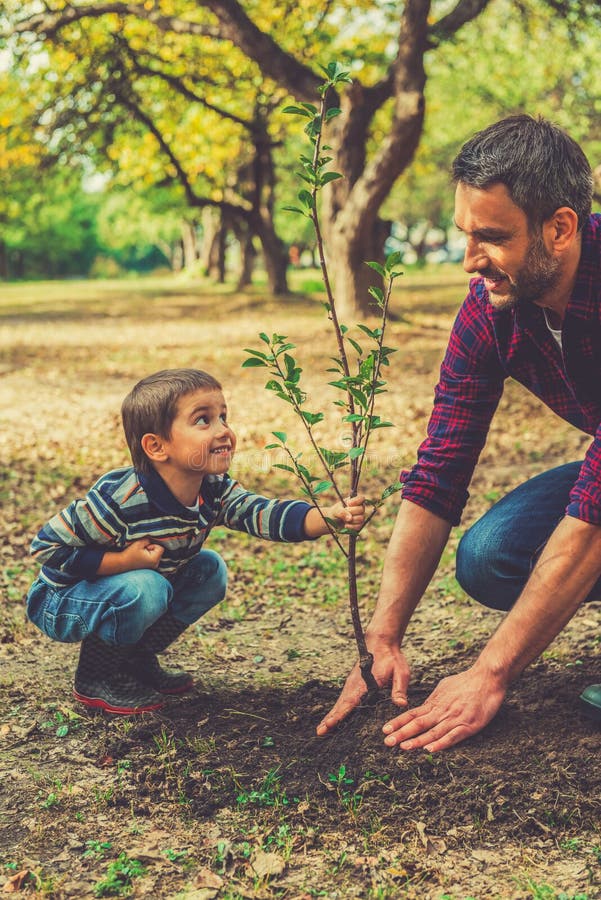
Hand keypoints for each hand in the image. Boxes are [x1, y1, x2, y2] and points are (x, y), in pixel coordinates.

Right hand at [123, 538, 164, 569]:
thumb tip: (153, 539)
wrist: (122, 563)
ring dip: (150, 552)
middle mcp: (155, 564)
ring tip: (141, 554)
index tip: (145, 548)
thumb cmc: (130, 554)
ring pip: (156, 554)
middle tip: (142, 551)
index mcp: (154, 559)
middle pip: (159, 551)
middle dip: (152, 548)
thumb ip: (148, 539)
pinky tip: (141, 557)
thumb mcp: (139, 543)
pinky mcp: (149, 567)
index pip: (160, 548)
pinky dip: (149, 555)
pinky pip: (153, 558)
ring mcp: (153, 567)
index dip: (152, 545)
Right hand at [316, 639, 409, 735]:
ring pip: (340, 702)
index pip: (350, 702)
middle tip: (319, 732)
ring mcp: (352, 684)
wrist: (381, 642)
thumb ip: (399, 689)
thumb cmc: (392, 658)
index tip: (329, 724)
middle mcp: (354, 685)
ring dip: (331, 715)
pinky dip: (337, 709)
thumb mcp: (400, 672)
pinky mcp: (353, 684)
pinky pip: (343, 699)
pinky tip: (334, 718)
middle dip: (330, 719)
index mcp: (365, 684)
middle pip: (340, 705)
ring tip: (322, 729)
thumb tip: (401, 704)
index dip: (340, 714)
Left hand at [327, 494, 365, 530]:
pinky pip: (358, 526)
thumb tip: (350, 518)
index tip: (348, 504)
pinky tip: (345, 525)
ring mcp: (360, 517)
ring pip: (361, 518)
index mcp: (354, 501)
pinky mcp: (358, 525)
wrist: (333, 522)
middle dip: (351, 511)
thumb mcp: (336, 510)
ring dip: (351, 520)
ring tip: (344, 520)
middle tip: (345, 512)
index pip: (361, 498)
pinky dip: (351, 526)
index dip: (356, 501)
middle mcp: (359, 508)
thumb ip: (342, 512)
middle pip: (361, 509)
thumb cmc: (335, 512)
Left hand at [382, 666, 506, 752]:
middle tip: (387, 741)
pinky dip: (441, 743)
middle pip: (418, 724)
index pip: (413, 714)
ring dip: (417, 741)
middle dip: (401, 733)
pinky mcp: (469, 725)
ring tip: (403, 747)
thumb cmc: (467, 681)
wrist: (487, 677)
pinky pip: (453, 736)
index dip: (398, 722)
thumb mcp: (445, 687)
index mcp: (435, 702)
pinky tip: (430, 749)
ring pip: (433, 732)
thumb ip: (434, 699)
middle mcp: (442, 711)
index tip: (385, 729)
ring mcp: (455, 718)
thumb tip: (424, 706)